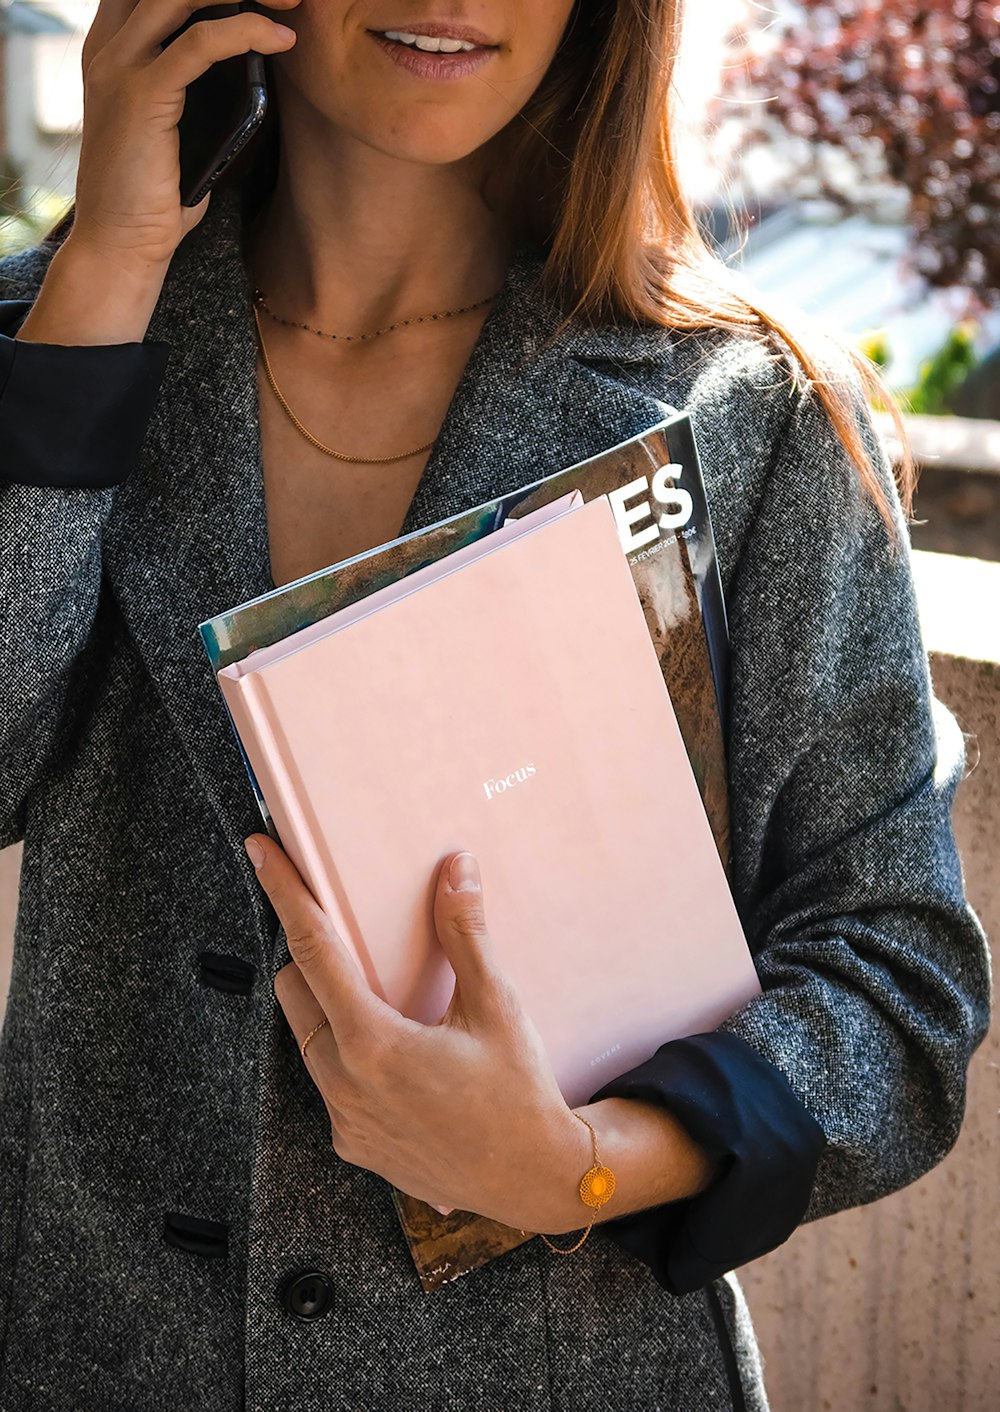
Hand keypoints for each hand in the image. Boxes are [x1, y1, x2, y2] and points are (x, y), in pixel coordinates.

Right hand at [72, 0, 300, 273]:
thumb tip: (250, 66)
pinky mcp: (141, 97)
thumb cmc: (153, 195)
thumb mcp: (174, 125)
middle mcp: (108, 46)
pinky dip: (246, 33)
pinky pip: (199, 44)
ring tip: (290, 6)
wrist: (120, 245)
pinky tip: (280, 40)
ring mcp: (120, 68)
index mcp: (111, 46)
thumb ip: (194, 86)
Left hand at [245, 836, 591, 1234]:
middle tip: (345, 933)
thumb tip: (455, 869)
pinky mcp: (355, 1145)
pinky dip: (350, 1055)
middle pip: (296, 994)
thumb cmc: (518, 1094)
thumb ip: (465, 934)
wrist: (534, 1179)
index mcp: (372, 1045)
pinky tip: (398, 1053)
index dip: (285, 896)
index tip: (260, 853)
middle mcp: (344, 1085)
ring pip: (311, 1041)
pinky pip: (331, 1083)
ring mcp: (345, 1121)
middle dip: (310, 956)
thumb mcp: (495, 1006)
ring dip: (330, 1008)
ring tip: (381, 996)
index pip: (313, 950)